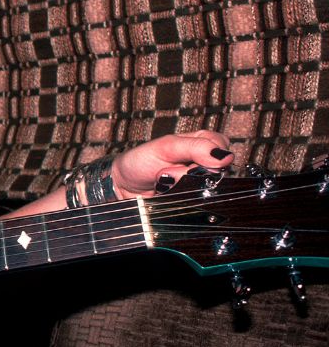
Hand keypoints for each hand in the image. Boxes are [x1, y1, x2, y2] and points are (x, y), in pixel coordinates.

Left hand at [111, 130, 233, 197]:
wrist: (121, 186)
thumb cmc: (140, 161)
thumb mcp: (166, 146)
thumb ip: (196, 147)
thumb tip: (225, 156)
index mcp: (201, 143)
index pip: (221, 146)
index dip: (205, 153)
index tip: (183, 157)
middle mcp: (204, 163)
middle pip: (217, 170)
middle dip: (189, 172)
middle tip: (166, 171)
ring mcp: (199, 184)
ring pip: (208, 188)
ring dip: (181, 185)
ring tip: (163, 181)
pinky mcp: (193, 202)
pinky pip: (198, 204)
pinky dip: (179, 198)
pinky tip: (166, 193)